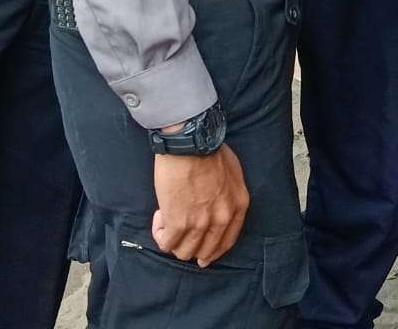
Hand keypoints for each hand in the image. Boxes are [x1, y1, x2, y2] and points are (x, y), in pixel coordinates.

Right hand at [152, 145, 249, 266]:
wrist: (190, 143)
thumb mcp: (232, 172)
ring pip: (184, 252)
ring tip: (167, 220)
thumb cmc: (208, 150)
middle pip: (205, 251)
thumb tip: (216, 203)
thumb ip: (228, 194)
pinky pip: (166, 244)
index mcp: (238, 206)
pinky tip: (159, 218)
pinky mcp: (178, 223)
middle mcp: (222, 219)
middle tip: (178, 233)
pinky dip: (160, 234)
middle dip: (190, 246)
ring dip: (173, 239)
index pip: (227, 242)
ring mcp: (201, 224)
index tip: (203, 255)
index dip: (212, 251)